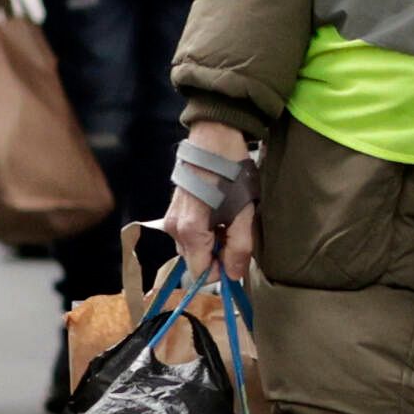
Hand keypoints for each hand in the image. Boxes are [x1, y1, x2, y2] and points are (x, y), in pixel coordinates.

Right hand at [163, 122, 258, 282]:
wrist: (213, 137)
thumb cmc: (231, 173)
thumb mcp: (244, 212)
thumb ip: (239, 247)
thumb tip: (234, 276)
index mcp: (190, 231)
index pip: (201, 272)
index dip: (222, 271)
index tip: (239, 256)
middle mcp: (174, 229)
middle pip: (195, 262)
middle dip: (216, 257)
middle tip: (236, 235)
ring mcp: (170, 220)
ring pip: (191, 250)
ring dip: (210, 245)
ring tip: (227, 222)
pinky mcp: (172, 212)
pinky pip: (187, 236)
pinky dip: (202, 234)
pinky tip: (216, 215)